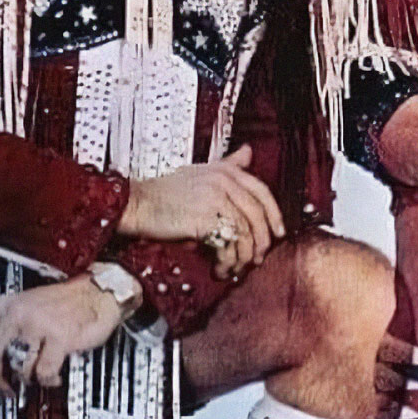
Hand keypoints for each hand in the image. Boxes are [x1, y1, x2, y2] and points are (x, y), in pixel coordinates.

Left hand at [0, 275, 122, 394]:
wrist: (100, 292)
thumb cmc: (68, 302)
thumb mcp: (30, 306)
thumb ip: (9, 326)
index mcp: (9, 304)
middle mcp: (20, 312)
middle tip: (6, 388)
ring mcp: (39, 324)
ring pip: (19, 367)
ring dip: (31, 378)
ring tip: (40, 375)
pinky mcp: (59, 336)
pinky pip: (44, 371)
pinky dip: (49, 379)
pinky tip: (54, 375)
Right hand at [118, 145, 284, 275]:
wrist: (138, 204)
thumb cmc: (165, 192)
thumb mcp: (200, 172)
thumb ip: (228, 164)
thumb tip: (248, 151)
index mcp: (226, 170)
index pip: (262, 191)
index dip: (274, 214)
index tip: (278, 233)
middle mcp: (224, 181)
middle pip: (257, 215)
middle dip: (261, 241)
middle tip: (256, 259)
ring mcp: (215, 198)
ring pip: (245, 232)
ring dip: (243, 256)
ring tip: (234, 268)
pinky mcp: (205, 218)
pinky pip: (228, 244)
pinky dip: (228, 261)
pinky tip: (221, 268)